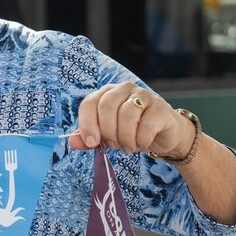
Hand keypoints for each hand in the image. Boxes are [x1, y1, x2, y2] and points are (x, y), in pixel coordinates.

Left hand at [68, 81, 192, 156]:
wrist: (164, 136)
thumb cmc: (132, 132)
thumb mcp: (107, 136)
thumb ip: (89, 138)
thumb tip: (72, 142)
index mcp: (107, 93)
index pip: (89, 103)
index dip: (87, 124)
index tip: (91, 143)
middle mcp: (124, 89)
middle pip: (106, 106)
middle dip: (107, 132)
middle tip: (114, 145)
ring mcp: (144, 95)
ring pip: (126, 115)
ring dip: (125, 138)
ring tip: (128, 147)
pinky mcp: (160, 107)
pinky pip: (146, 125)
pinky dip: (141, 140)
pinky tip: (142, 144)